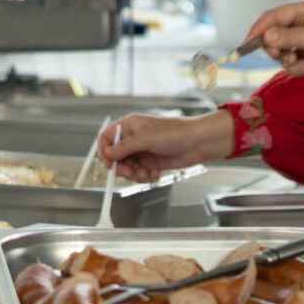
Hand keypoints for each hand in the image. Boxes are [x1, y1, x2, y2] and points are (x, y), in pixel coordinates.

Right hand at [96, 109, 234, 183]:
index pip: (106, 138)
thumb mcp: (147, 139)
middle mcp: (133, 139)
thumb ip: (125, 147)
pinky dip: (145, 177)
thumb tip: (107, 154)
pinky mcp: (150, 163)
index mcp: (129, 126)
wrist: (198, 142)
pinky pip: (139, 174)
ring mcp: (142, 152)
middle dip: (122, 167)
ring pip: (127, 168)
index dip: (104, 152)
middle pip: (115, 157)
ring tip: (148, 173)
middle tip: (132, 173)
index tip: (109, 164)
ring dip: (135, 174)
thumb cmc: (176, 133)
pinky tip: (156, 174)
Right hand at [248, 3, 303, 79]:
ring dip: (287, 61)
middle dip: (275, 49)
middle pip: (273, 35)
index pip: (272, 17)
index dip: (258, 29)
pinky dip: (296, 69)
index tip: (247, 44)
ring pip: (281, 52)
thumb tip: (267, 36)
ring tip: (303, 64)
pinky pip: (292, 64)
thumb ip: (292, 37)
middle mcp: (303, 25)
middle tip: (284, 55)